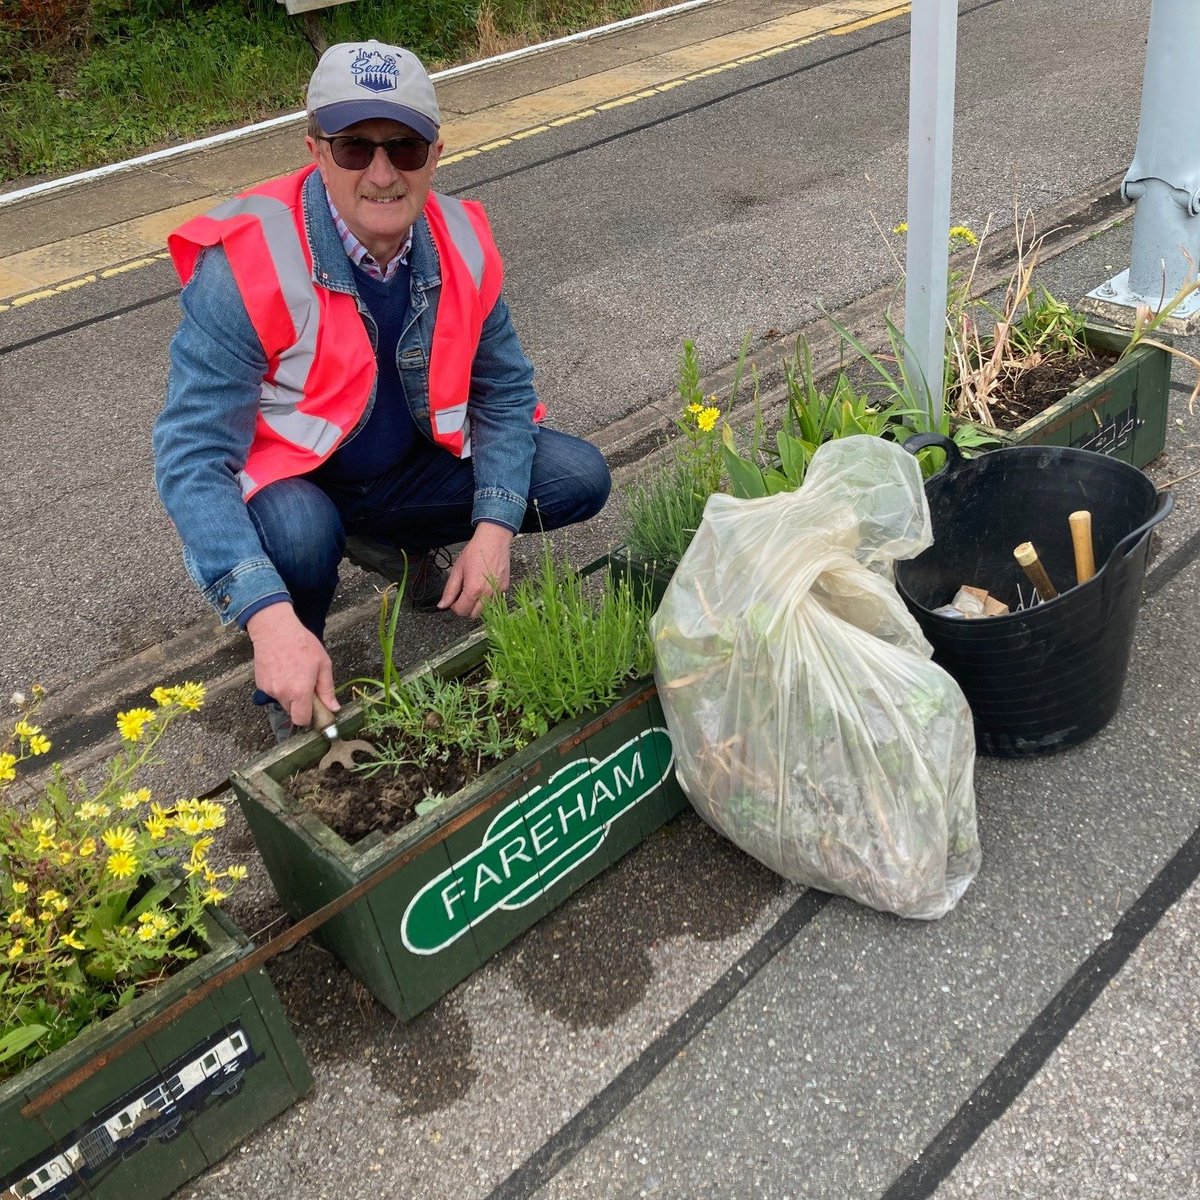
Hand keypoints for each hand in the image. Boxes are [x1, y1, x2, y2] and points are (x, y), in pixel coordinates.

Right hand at [245, 602, 336, 727]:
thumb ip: (327, 689)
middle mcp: (282, 693)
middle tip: (307, 686)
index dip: (309, 717)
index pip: (301, 720)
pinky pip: (274, 692)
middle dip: (301, 704)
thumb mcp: (323, 664)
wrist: (275, 629)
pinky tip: (283, 670)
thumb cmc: (302, 644)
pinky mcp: (260, 684)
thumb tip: (333, 708)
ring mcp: (269, 689)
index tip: (315, 709)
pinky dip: (279, 686)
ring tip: (294, 673)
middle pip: (292, 712)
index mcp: (299, 691)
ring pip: (283, 701)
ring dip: (290, 695)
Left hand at [440, 522, 513, 618]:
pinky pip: (494, 600)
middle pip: (473, 615)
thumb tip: (442, 605)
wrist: (493, 541)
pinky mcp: (504, 588)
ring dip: (477, 604)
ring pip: (484, 610)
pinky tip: (484, 584)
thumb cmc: (475, 552)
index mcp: (473, 590)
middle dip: (466, 608)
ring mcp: (497, 592)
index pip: (461, 611)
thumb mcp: (457, 570)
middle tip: (463, 595)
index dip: (454, 606)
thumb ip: (449, 590)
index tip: (454, 599)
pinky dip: (487, 597)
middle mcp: (487, 594)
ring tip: (474, 588)